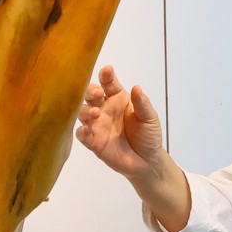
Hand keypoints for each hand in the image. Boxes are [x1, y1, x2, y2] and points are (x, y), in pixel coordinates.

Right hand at [75, 65, 164, 180]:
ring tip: (96, 113)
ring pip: (83, 113)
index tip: (107, 70)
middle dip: (90, 91)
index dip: (106, 76)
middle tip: (97, 93)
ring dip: (85, 111)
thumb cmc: (148, 134)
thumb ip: (142, 104)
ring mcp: (97, 125)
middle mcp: (104, 109)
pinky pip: (83, 135)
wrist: (148, 161)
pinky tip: (86, 130)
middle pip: (90, 95)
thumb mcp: (149, 118)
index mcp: (118, 99)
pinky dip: (81, 132)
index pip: (108, 83)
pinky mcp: (94, 142)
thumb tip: (137, 87)